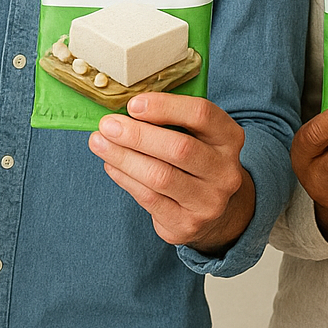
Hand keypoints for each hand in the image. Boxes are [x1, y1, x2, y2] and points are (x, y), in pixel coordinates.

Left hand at [89, 93, 253, 254]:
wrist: (214, 211)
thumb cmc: (196, 162)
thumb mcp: (197, 136)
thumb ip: (171, 121)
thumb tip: (125, 110)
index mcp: (229, 138)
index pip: (201, 114)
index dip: (165, 107)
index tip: (133, 104)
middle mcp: (225, 170)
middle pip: (179, 148)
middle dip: (137, 135)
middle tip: (107, 125)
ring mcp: (208, 201)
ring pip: (160, 176)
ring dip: (124, 157)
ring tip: (99, 143)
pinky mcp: (187, 224)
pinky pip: (149, 198)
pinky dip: (125, 179)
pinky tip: (110, 165)